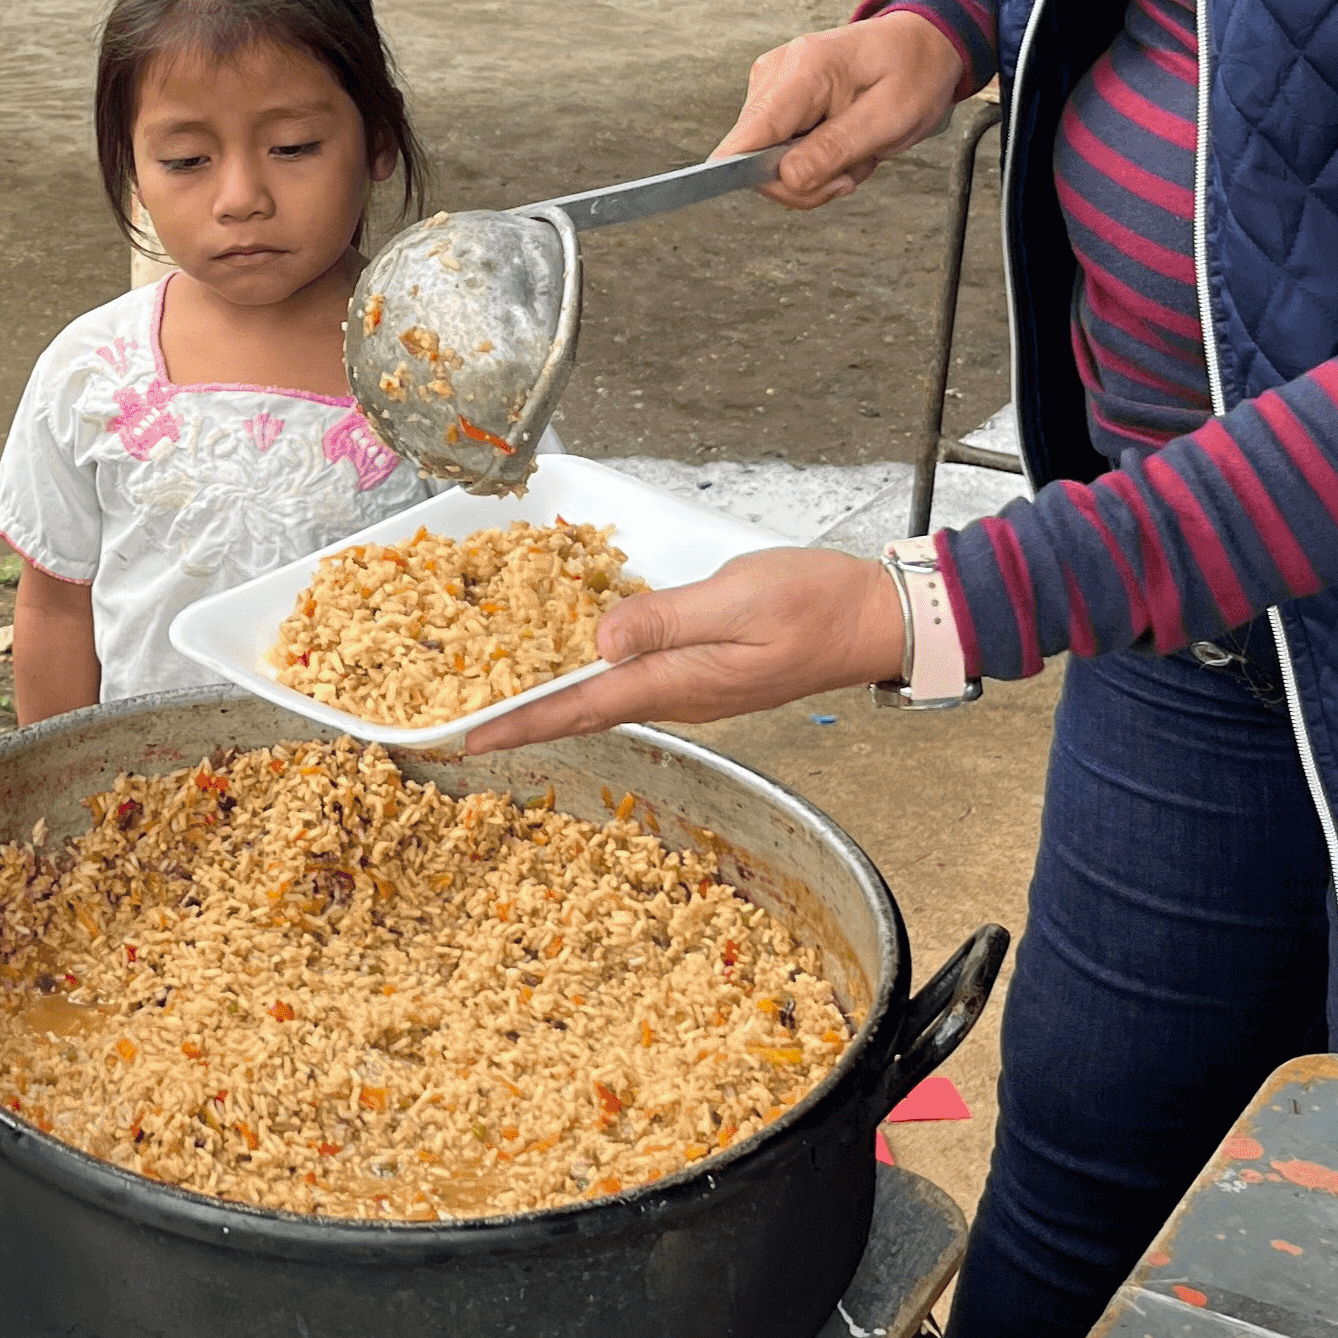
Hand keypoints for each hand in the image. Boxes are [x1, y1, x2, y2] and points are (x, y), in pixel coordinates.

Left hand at [460, 547, 906, 743]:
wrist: (874, 621)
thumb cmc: (815, 605)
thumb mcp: (736, 599)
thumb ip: (664, 618)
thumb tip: (600, 637)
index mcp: (678, 682)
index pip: (580, 708)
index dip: (519, 722)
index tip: (466, 739)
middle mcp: (678, 696)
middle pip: (583, 712)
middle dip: (522, 719)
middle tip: (462, 726)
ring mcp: (692, 689)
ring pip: (606, 698)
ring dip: (552, 701)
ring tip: (501, 699)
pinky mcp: (704, 673)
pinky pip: (633, 681)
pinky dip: (590, 679)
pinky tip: (573, 662)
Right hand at [719, 12, 966, 207]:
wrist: (918, 46)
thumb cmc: (911, 71)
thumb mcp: (889, 117)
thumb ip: (835, 148)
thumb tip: (786, 178)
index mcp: (804, 69)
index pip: (751, 132)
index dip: (751, 171)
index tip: (790, 187)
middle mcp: (775, 75)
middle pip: (758, 159)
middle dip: (808, 181)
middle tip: (851, 171)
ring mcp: (771, 88)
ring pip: (770, 164)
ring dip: (817, 173)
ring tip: (854, 148)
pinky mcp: (776, 103)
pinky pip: (781, 155)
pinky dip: (815, 162)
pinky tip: (842, 144)